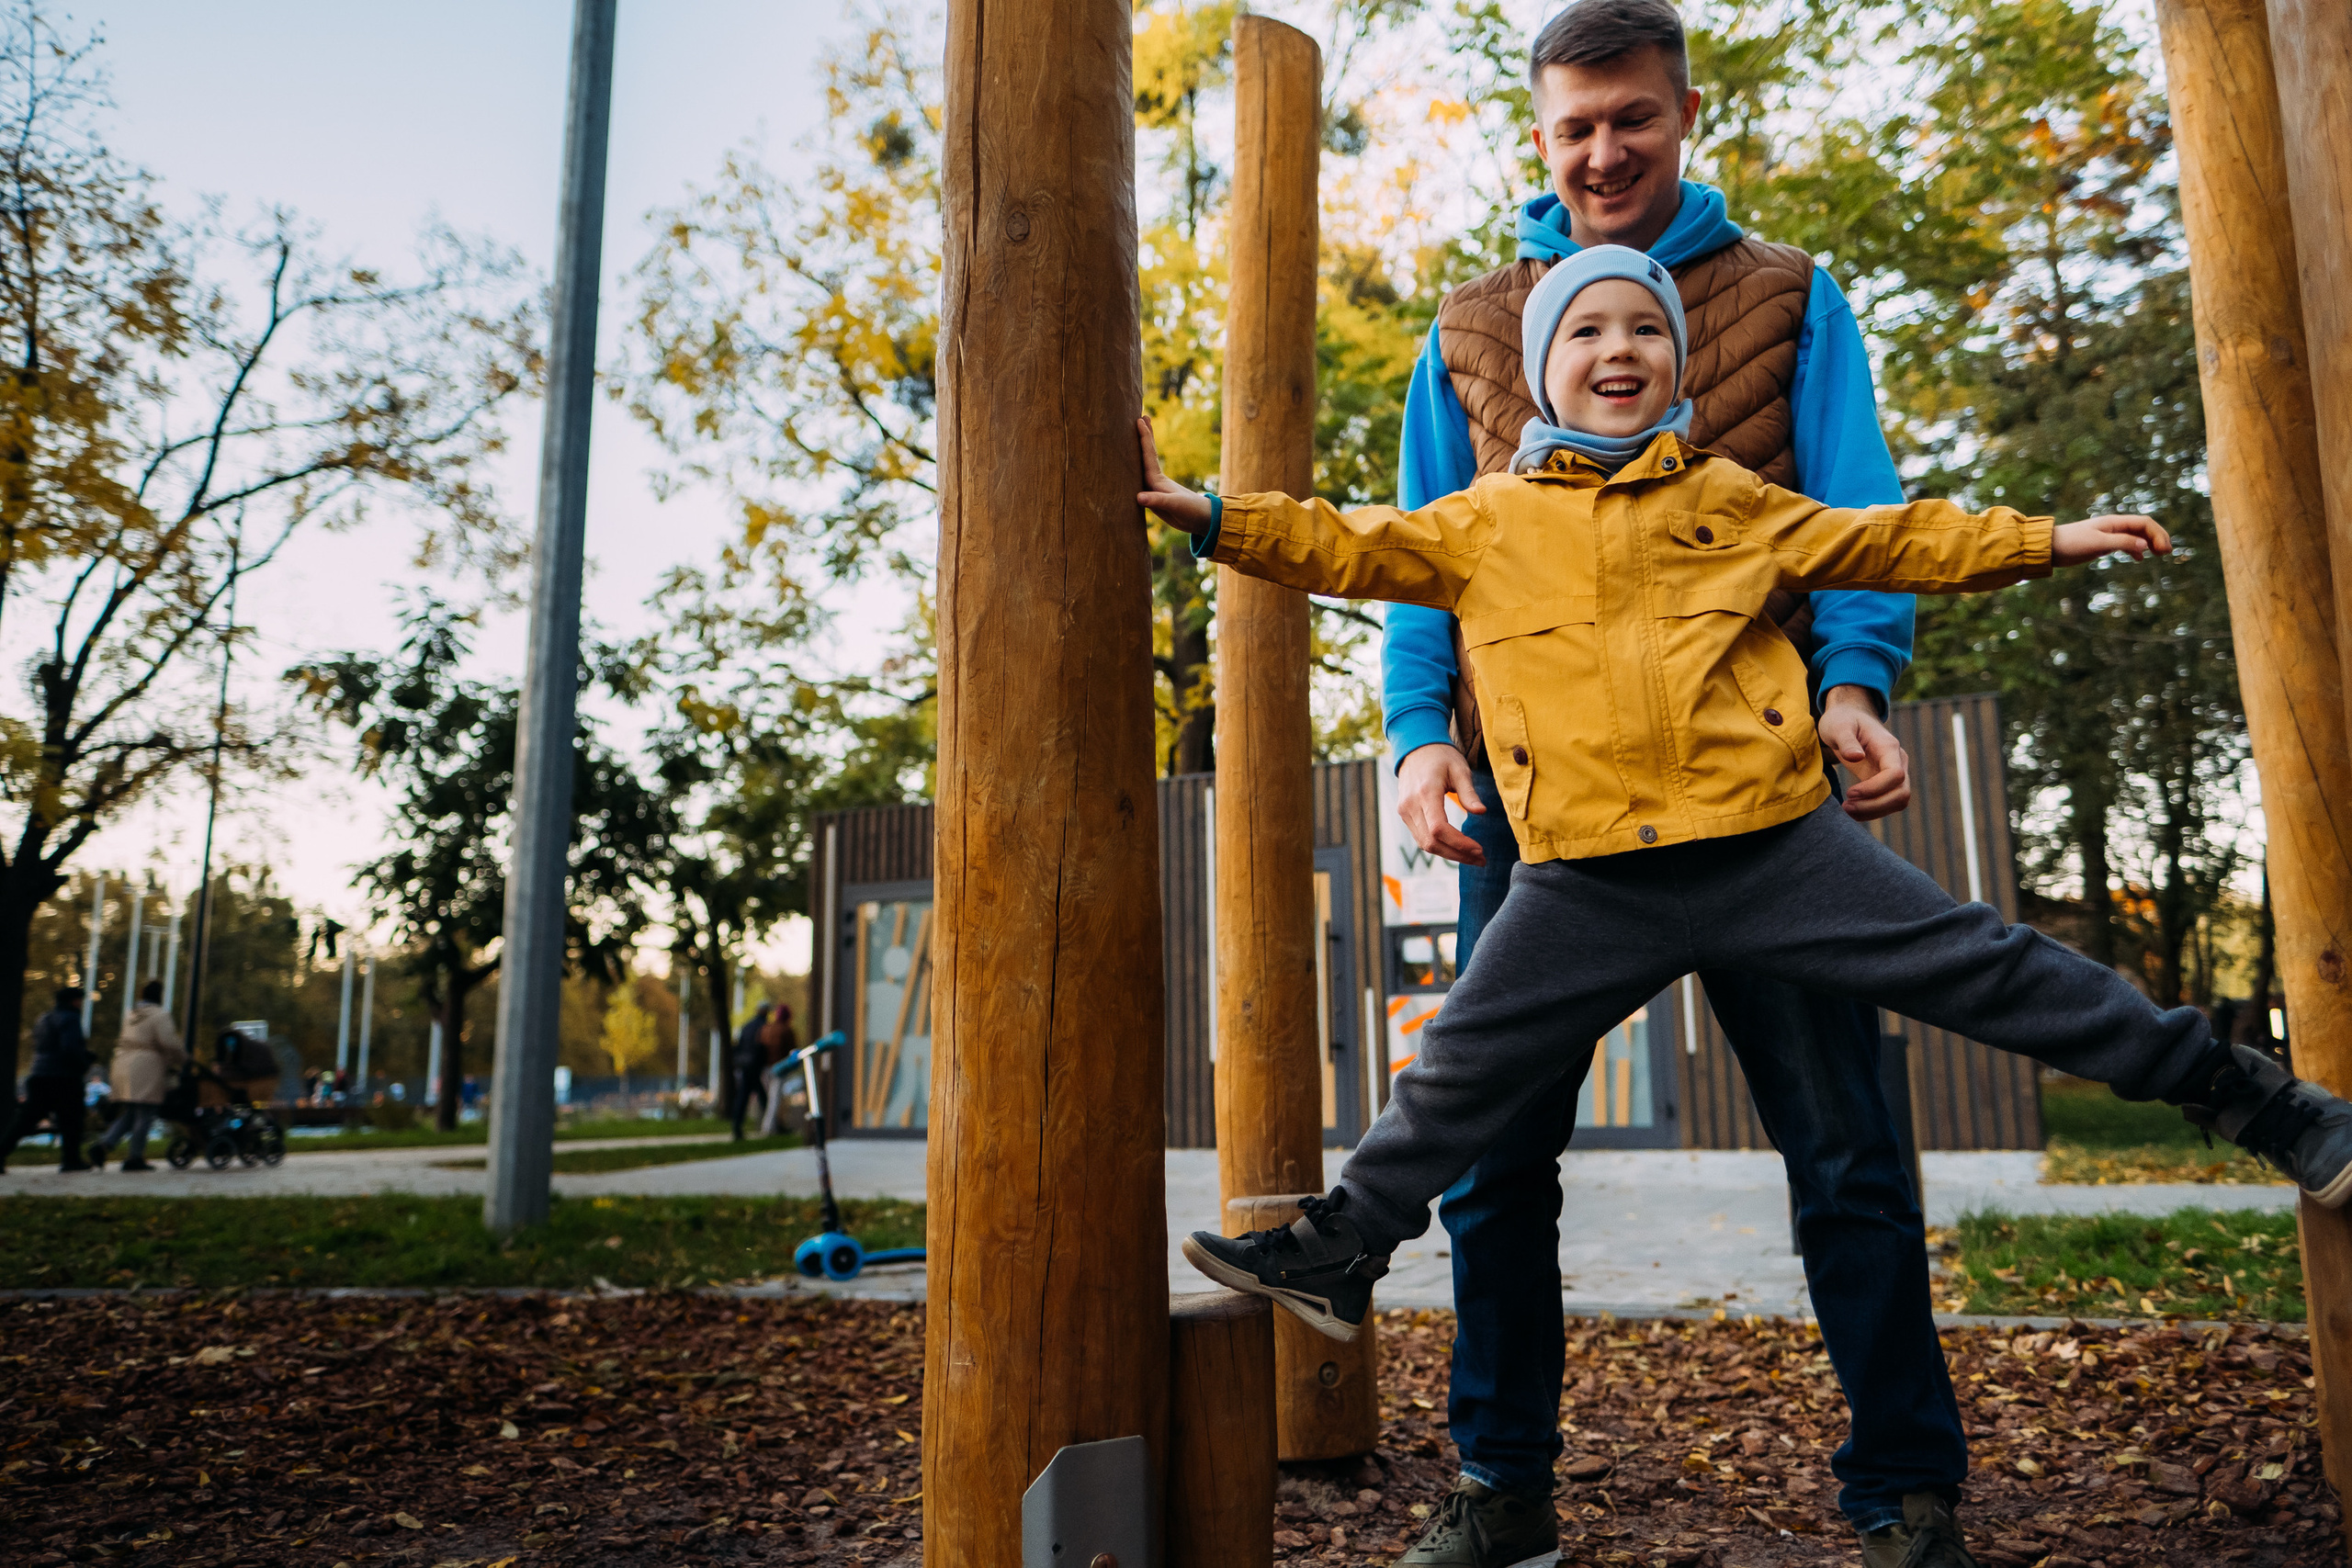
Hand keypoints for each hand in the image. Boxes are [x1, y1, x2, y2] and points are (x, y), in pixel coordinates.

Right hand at [1136, 417, 1213, 533]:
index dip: (1144, 438)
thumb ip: (1157, 500)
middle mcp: (1155, 481)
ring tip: (1135, 436)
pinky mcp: (1154, 499)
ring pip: (1142, 466)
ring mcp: (1154, 489)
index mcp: (1158, 480)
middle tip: (1142, 416)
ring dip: (1139, 451)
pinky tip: (1132, 470)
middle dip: (1145, 436)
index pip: (1148, 455)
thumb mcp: (1175, 505)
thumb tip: (1138, 496)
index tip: (1139, 420)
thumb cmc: (1191, 511)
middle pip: (1147, 454)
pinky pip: (1140, 482)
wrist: (1202, 521)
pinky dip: (1135, 473)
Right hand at [1395, 742, 1486, 865]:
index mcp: (1425, 793)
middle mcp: (1410, 805)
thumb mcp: (1460, 769)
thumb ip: (1469, 792)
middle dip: (1457, 855)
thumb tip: (1481, 812)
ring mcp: (1405, 811)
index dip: (1459, 844)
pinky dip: (1439, 846)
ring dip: (1449, 854)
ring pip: (1424, 844)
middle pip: (1431, 842)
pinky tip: (1457, 848)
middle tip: (1481, 860)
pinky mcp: (1405, 814)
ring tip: (1472, 857)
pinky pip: (1420, 837)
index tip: (1479, 849)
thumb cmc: (1441, 757)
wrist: (1416, 748)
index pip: (1438, 829)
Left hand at [1817, 685, 1911, 821]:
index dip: (1875, 789)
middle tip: (1846, 806)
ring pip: (1898, 802)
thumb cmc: (1843, 719)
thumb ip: (1846, 741)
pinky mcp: (1886, 782)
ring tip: (1847, 809)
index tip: (1850, 792)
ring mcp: (1895, 773)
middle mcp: (1898, 761)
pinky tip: (1851, 810)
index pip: (1895, 775)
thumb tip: (1856, 757)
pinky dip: (1872, 811)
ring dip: (1874, 811)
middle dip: (1875, 805)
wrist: (1850, 716)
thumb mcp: (1838, 726)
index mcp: (1888, 747)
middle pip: (1901, 793)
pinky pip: (1888, 803)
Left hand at [2052, 514, 2169, 566]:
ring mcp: (2109, 535)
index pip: (2144, 523)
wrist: (2050, 547)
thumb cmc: (2072, 543)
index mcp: (2115, 522)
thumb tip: (2145, 546)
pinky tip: (2140, 559)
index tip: (2164, 550)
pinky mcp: (2103, 544)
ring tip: (2160, 555)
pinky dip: (2135, 550)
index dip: (2158, 534)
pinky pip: (2125, 544)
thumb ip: (2121, 543)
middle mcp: (2114, 526)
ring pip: (2136, 536)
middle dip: (2157, 538)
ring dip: (2149, 543)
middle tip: (2167, 552)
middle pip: (2143, 528)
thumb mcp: (2098, 543)